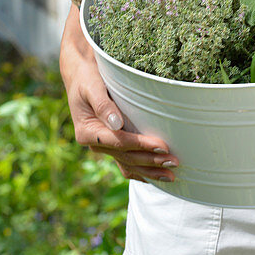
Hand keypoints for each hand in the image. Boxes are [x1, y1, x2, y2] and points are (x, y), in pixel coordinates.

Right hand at [60, 5, 177, 183]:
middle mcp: (95, 144)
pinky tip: (156, 177)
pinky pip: (126, 163)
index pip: (119, 142)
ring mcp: (104, 147)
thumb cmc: (87, 78)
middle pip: (126, 157)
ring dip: (149, 171)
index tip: (162, 146)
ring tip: (171, 176)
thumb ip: (102, 105)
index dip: (140, 145)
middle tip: (174, 162)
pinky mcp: (112, 145)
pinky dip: (141, 171)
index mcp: (87, 132)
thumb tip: (116, 124)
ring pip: (128, 164)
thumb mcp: (91, 86)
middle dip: (151, 161)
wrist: (80, 76)